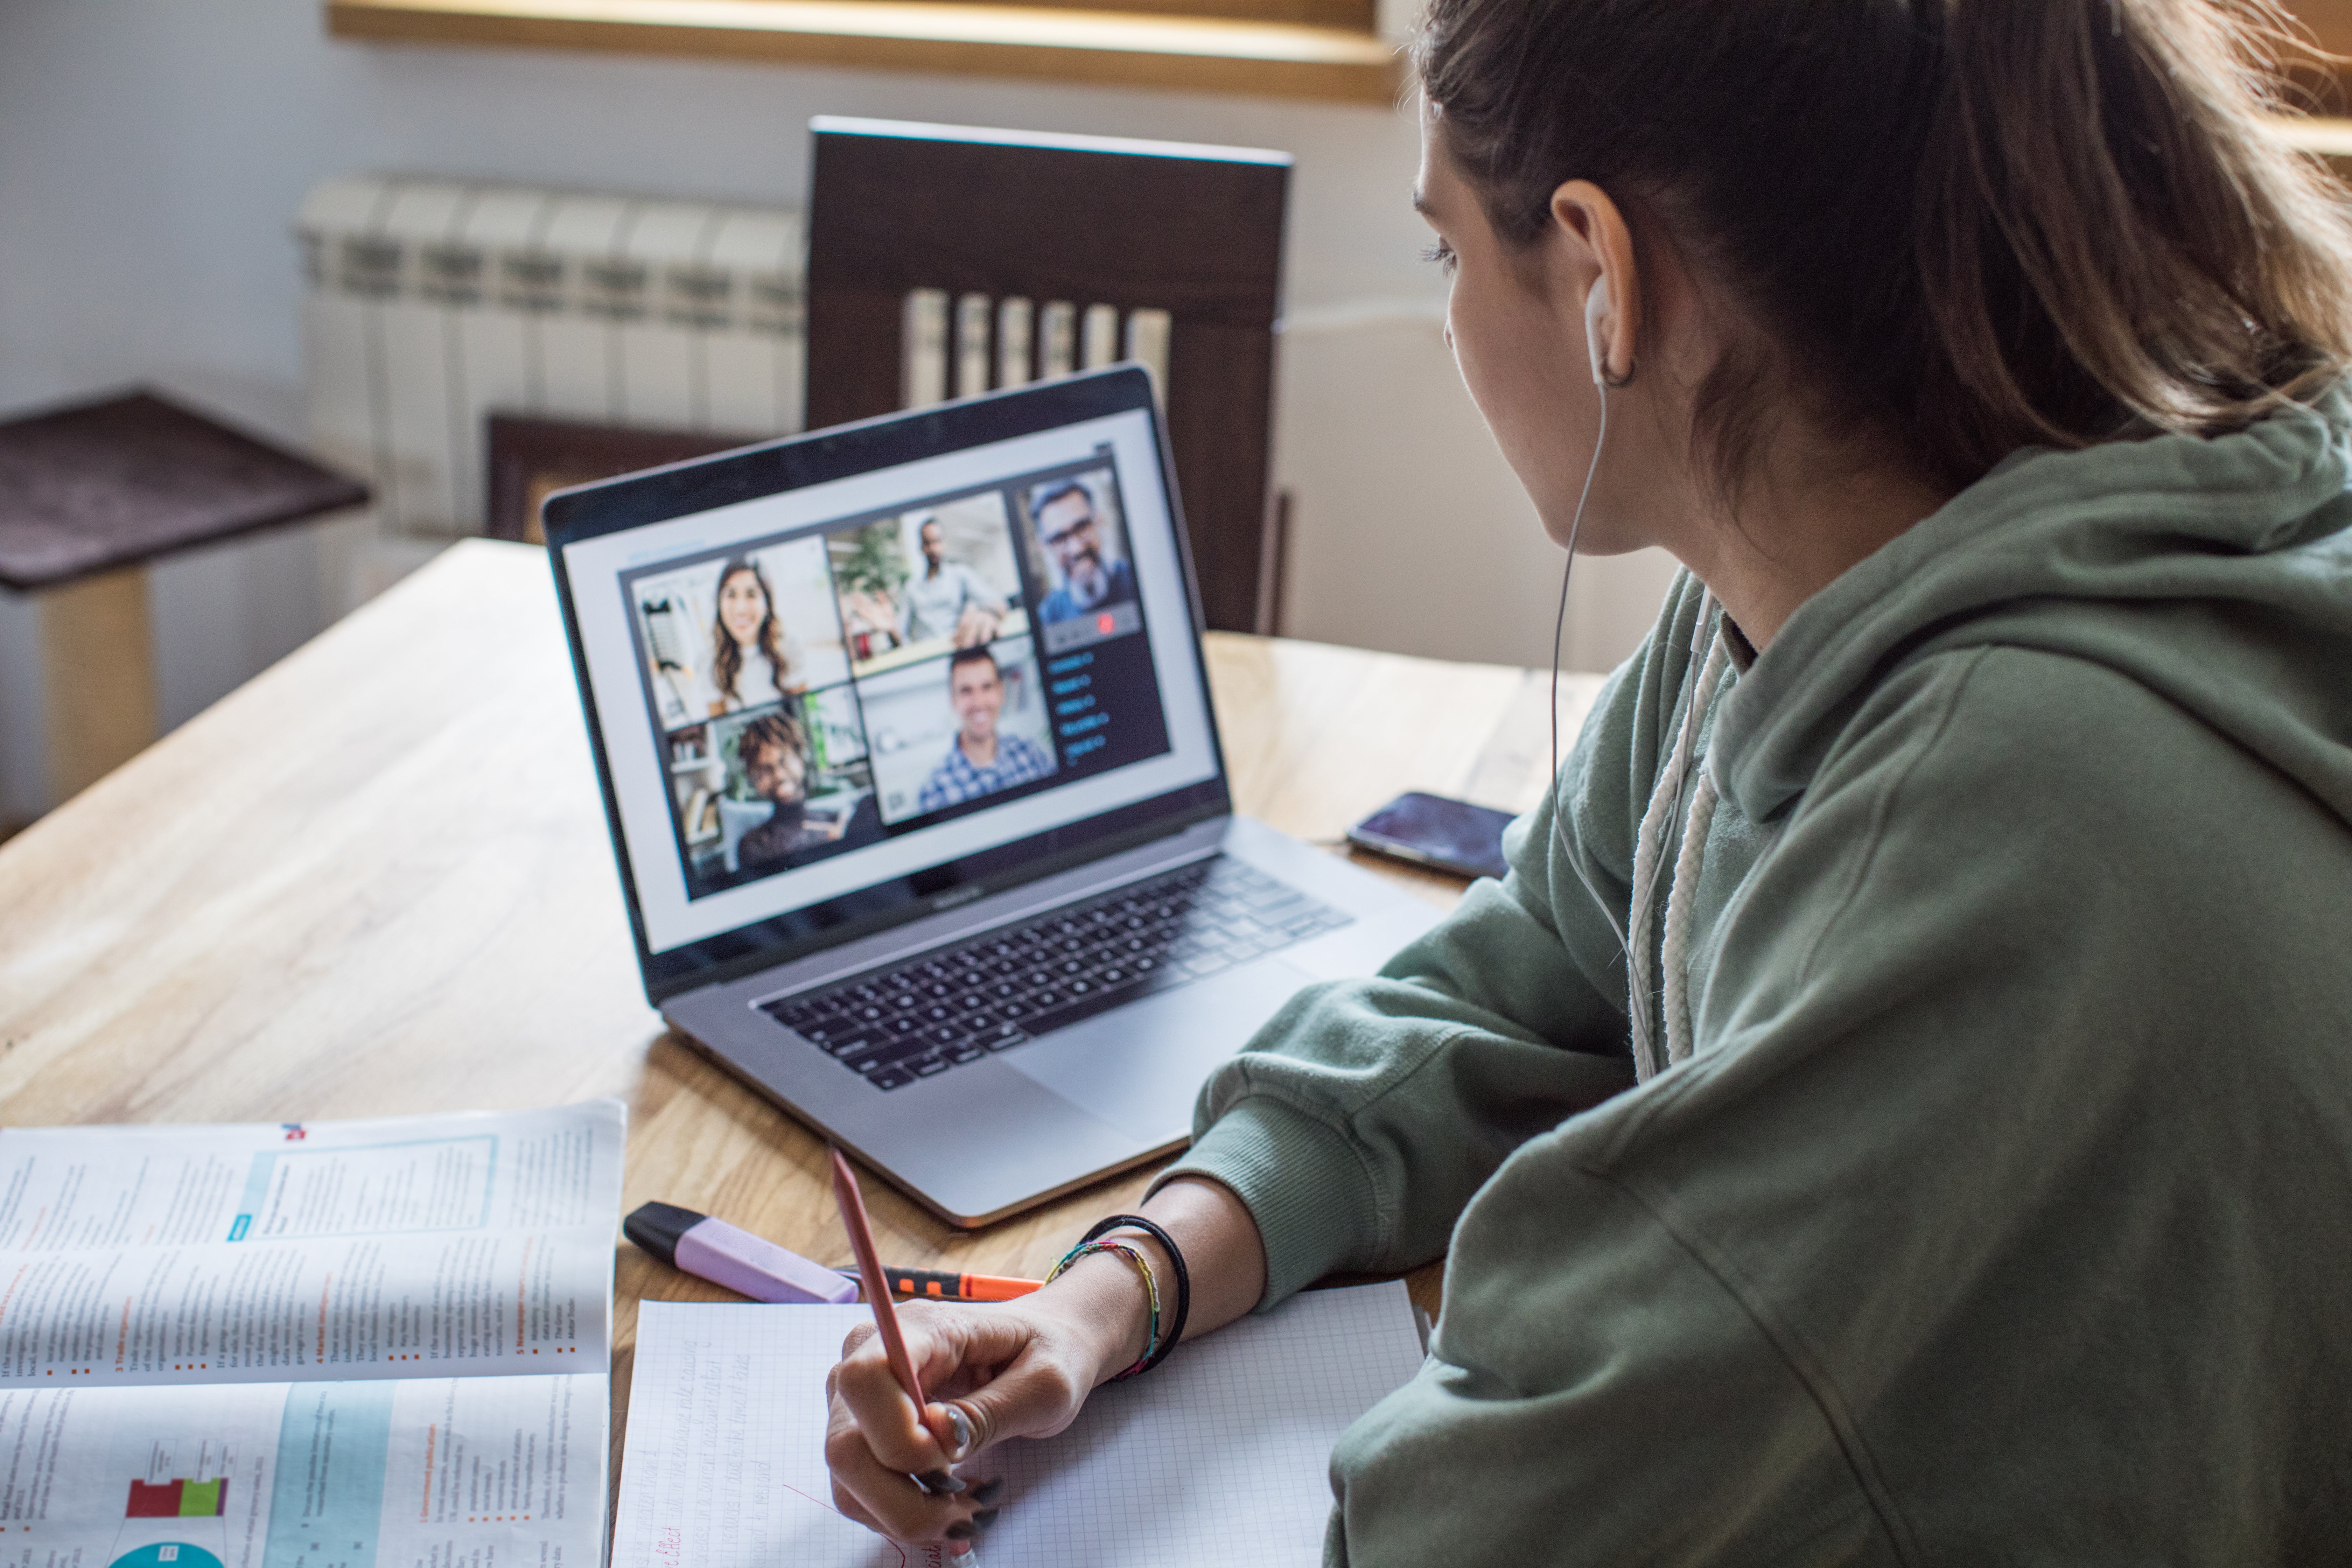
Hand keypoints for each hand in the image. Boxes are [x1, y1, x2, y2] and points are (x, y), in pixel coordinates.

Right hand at [824, 1264, 1143, 1553]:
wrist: (1043, 1348)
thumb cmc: (1048, 1353)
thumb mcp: (1045, 1382)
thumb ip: (990, 1412)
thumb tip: (937, 1439)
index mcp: (919, 1327)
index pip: (866, 1380)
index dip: (899, 1437)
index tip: (954, 1461)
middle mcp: (870, 1355)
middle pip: (846, 1444)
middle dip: (904, 1497)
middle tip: (970, 1508)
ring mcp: (860, 1395)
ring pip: (847, 1478)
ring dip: (905, 1513)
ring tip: (968, 1509)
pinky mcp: (864, 1430)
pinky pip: (859, 1489)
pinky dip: (900, 1513)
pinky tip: (948, 1506)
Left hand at [952, 606, 1001, 647]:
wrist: (989, 611)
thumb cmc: (975, 623)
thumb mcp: (966, 623)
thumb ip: (959, 632)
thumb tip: (951, 640)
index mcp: (969, 616)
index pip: (963, 624)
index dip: (960, 634)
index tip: (958, 644)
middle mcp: (978, 616)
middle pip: (973, 625)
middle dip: (969, 636)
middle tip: (967, 646)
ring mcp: (988, 619)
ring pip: (986, 625)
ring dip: (985, 633)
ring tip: (983, 642)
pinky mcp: (997, 624)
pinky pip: (998, 627)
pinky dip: (998, 632)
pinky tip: (998, 637)